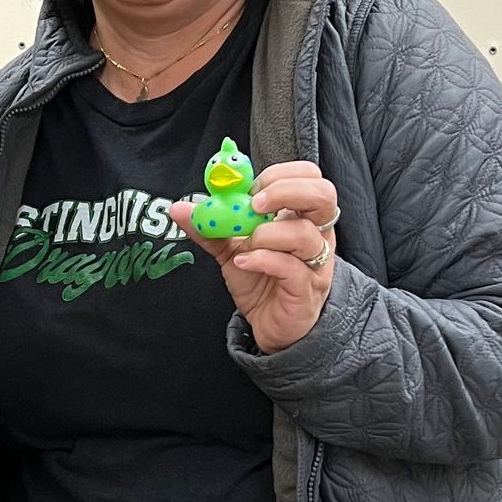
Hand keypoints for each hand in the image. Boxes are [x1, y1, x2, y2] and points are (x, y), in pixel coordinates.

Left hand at [170, 161, 339, 355]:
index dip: (280, 175)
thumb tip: (177, 208)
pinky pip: (290, 268)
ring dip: (267, 233)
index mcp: (303, 216)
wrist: (268, 326)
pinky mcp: (306, 290)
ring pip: (304, 234)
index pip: (309, 176)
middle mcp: (317, 236)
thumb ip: (209, 227)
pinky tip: (242, 263)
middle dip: (285, 191)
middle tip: (254, 205)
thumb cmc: (261, 282)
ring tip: (245, 245)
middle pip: (323, 195)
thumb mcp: (230, 249)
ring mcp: (316, 263)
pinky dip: (262, 260)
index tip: (250, 188)